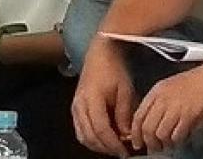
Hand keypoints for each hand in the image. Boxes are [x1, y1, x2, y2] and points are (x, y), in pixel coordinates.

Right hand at [71, 38, 138, 156]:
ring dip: (97, 145)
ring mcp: (75, 107)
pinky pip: (80, 129)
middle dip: (105, 148)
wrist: (101, 53)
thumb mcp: (125, 90)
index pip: (101, 129)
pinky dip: (91, 138)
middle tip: (120, 152)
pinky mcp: (76, 107)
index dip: (112, 144)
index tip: (124, 152)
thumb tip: (126, 135)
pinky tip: (103, 138)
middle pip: (89, 136)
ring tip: (113, 147)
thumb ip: (125, 114)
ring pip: (83, 136)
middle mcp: (80, 106)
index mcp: (92, 100)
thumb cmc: (114, 68)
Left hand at [127, 60, 202, 153]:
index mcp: (158, 90)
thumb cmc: (201, 80)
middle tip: (153, 148)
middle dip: (148, 142)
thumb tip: (153, 121)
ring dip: (163, 144)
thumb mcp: (174, 85)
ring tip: (168, 145)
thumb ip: (162, 101)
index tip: (137, 141)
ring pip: (160, 133)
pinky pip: (177, 134)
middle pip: (147, 127)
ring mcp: (176, 106)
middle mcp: (164, 98)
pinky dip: (177, 140)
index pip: (138, 115)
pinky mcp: (189, 114)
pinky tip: (180, 139)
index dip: (136, 132)